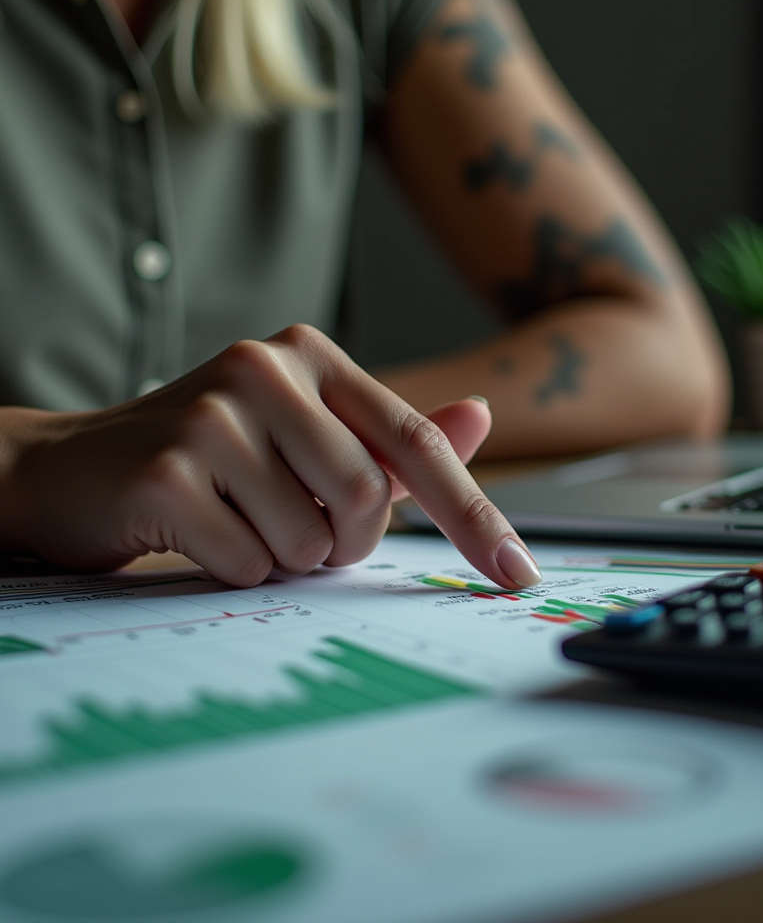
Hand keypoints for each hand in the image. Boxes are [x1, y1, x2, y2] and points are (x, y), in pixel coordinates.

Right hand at [2, 325, 541, 588]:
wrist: (77, 467)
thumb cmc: (212, 457)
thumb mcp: (309, 436)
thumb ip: (392, 437)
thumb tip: (481, 416)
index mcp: (311, 356)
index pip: (416, 441)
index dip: (475, 514)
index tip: (517, 574)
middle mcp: (264, 368)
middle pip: (366, 499)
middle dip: (344, 541)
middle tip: (301, 532)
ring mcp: (212, 415)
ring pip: (310, 538)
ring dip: (288, 556)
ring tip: (240, 520)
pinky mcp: (167, 471)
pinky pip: (251, 563)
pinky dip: (240, 570)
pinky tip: (200, 534)